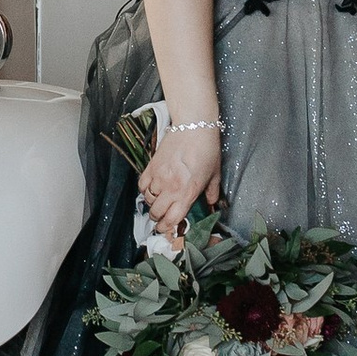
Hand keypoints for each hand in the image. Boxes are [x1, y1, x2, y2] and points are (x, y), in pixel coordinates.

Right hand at [141, 122, 222, 242]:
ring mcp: (159, 177)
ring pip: (148, 199)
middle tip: (161, 218)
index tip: (166, 229)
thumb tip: (211, 204)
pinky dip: (145, 189)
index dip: (166, 228)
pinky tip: (151, 188)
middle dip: (157, 218)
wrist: (194, 127)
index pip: (171, 219)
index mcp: (187, 193)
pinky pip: (142, 184)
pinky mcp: (151, 166)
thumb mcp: (214, 174)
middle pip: (156, 213)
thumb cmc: (207, 149)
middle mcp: (171, 188)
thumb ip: (212, 193)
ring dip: (152, 203)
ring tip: (158, 201)